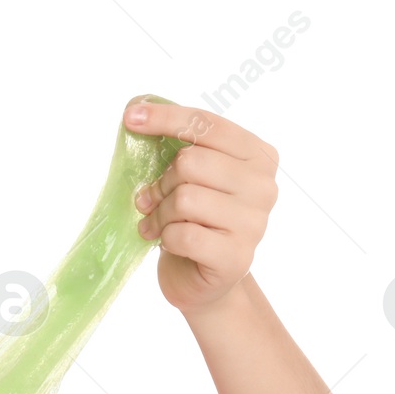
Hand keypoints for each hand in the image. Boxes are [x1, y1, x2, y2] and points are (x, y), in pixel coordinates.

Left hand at [123, 97, 278, 313]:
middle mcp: (263, 185)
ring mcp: (255, 222)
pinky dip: (166, 238)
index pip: (207, 124)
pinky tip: (169, 242)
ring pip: (186, 198)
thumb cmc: (195, 222)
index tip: (131, 116)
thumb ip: (180, 149)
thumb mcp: (192, 178)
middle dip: (161, 182)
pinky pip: (183, 234)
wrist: (205, 281)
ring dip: (160, 213)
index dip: (166, 118)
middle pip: (192, 162)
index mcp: (258, 155)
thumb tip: (137, 112)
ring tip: (158, 224)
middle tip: (151, 200)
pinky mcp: (236, 256)